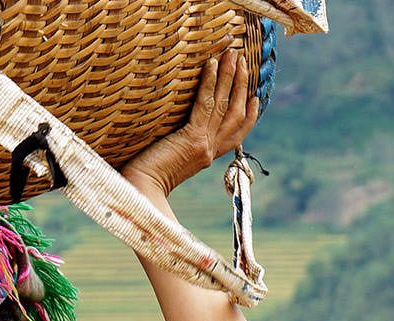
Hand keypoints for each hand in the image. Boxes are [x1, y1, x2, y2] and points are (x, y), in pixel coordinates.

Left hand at [120, 48, 259, 198]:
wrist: (140, 192)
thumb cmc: (145, 178)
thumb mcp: (170, 160)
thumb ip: (179, 147)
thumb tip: (174, 134)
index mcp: (207, 156)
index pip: (236, 134)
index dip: (248, 115)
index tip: (254, 97)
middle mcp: (210, 150)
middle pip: (234, 113)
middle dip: (241, 85)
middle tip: (243, 61)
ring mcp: (203, 144)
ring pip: (223, 106)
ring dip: (230, 78)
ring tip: (234, 55)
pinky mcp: (190, 138)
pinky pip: (204, 105)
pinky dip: (209, 83)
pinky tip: (212, 65)